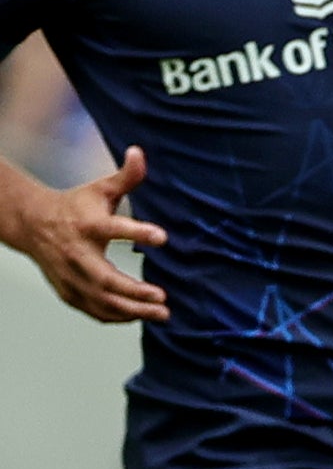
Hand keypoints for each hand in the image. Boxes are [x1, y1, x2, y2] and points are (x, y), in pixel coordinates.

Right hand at [9, 145, 170, 323]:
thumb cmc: (75, 206)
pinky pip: (92, 310)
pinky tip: (137, 317)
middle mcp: (78, 254)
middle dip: (135, 292)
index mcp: (89, 225)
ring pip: (101, 300)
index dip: (138, 231)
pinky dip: (115, 317)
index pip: (114, 228)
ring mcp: (70, 276)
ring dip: (131, 310)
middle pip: (106, 279)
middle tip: (163, 298)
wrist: (32, 224)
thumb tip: (139, 152)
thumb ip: (125, 176)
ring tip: (161, 313)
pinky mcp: (68, 291)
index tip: (163, 237)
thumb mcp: (100, 189)